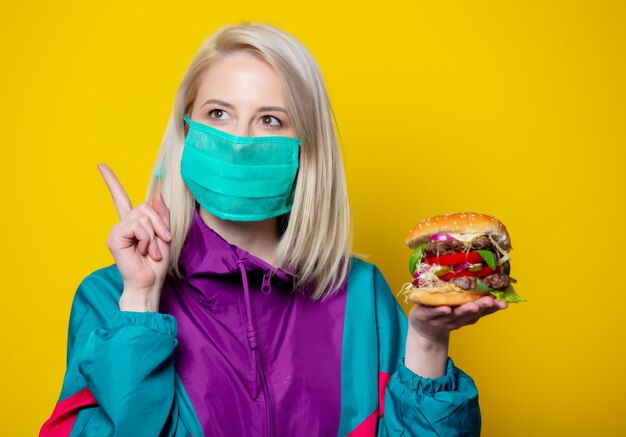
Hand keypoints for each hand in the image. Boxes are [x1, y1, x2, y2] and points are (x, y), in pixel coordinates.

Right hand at [98, 163, 171, 311]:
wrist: (149, 283)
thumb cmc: (156, 264)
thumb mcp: (164, 235)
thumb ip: (161, 214)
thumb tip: (156, 194)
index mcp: (132, 223)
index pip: (121, 198)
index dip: (111, 181)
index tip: (100, 165)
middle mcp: (122, 225)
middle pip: (145, 207)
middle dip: (159, 224)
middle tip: (162, 242)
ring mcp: (116, 231)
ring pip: (143, 217)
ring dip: (154, 235)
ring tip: (151, 251)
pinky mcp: (114, 238)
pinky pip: (138, 227)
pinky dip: (147, 239)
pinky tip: (142, 252)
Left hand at [404, 296, 506, 377]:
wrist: (423, 328)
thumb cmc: (443, 314)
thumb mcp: (460, 308)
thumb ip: (472, 300)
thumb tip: (490, 285)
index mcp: (465, 316)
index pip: (481, 312)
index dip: (492, 308)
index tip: (503, 303)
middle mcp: (455, 320)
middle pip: (469, 314)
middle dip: (480, 307)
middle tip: (490, 301)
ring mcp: (440, 320)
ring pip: (453, 315)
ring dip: (464, 310)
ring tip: (473, 305)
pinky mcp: (424, 316)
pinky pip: (432, 313)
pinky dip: (440, 311)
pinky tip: (446, 309)